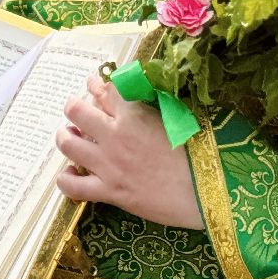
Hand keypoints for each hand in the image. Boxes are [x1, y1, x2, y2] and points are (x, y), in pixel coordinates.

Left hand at [55, 75, 203, 228]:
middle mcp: (115, 136)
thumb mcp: (179, 117)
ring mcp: (109, 165)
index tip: (97, 85)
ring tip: (70, 135)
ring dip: (65, 136)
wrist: (212, 193)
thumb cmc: (204, 153)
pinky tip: (70, 173)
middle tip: (78, 111)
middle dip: (73, 106)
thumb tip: (138, 88)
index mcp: (134, 115)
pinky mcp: (110, 192)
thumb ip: (153, 101)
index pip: (106, 89)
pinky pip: (73, 187)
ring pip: (67, 144)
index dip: (100, 85)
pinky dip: (66, 179)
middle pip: (75, 110)